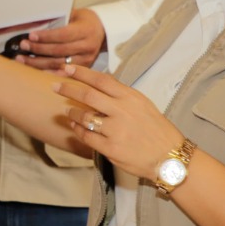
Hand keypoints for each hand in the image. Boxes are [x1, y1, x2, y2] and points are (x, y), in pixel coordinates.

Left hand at [17, 8, 106, 71]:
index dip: (46, 36)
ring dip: (38, 63)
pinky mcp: (84, 69)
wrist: (103, 31)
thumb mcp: (75, 14)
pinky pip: (63, 73)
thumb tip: (36, 21)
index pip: (63, 35)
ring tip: (23, 60)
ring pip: (59, 64)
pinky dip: (48, 72)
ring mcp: (86, 59)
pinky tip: (35, 71)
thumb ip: (59, 19)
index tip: (31, 36)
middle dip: (38, 49)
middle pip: (59, 51)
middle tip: (23, 46)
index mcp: (85, 30)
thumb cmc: (84, 21)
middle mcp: (87, 46)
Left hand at [55, 63, 183, 181]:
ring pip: (84, 117)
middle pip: (88, 95)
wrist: (170, 157)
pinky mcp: (111, 148)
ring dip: (72, 113)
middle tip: (55, 86)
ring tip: (67, 112)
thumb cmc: (157, 131)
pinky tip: (75, 127)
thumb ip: (121, 97)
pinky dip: (78, 130)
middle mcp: (122, 111)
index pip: (101, 80)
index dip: (81, 72)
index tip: (67, 68)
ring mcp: (115, 130)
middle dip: (68, 88)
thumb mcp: (143, 105)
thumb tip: (98, 88)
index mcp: (131, 97)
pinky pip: (87, 136)